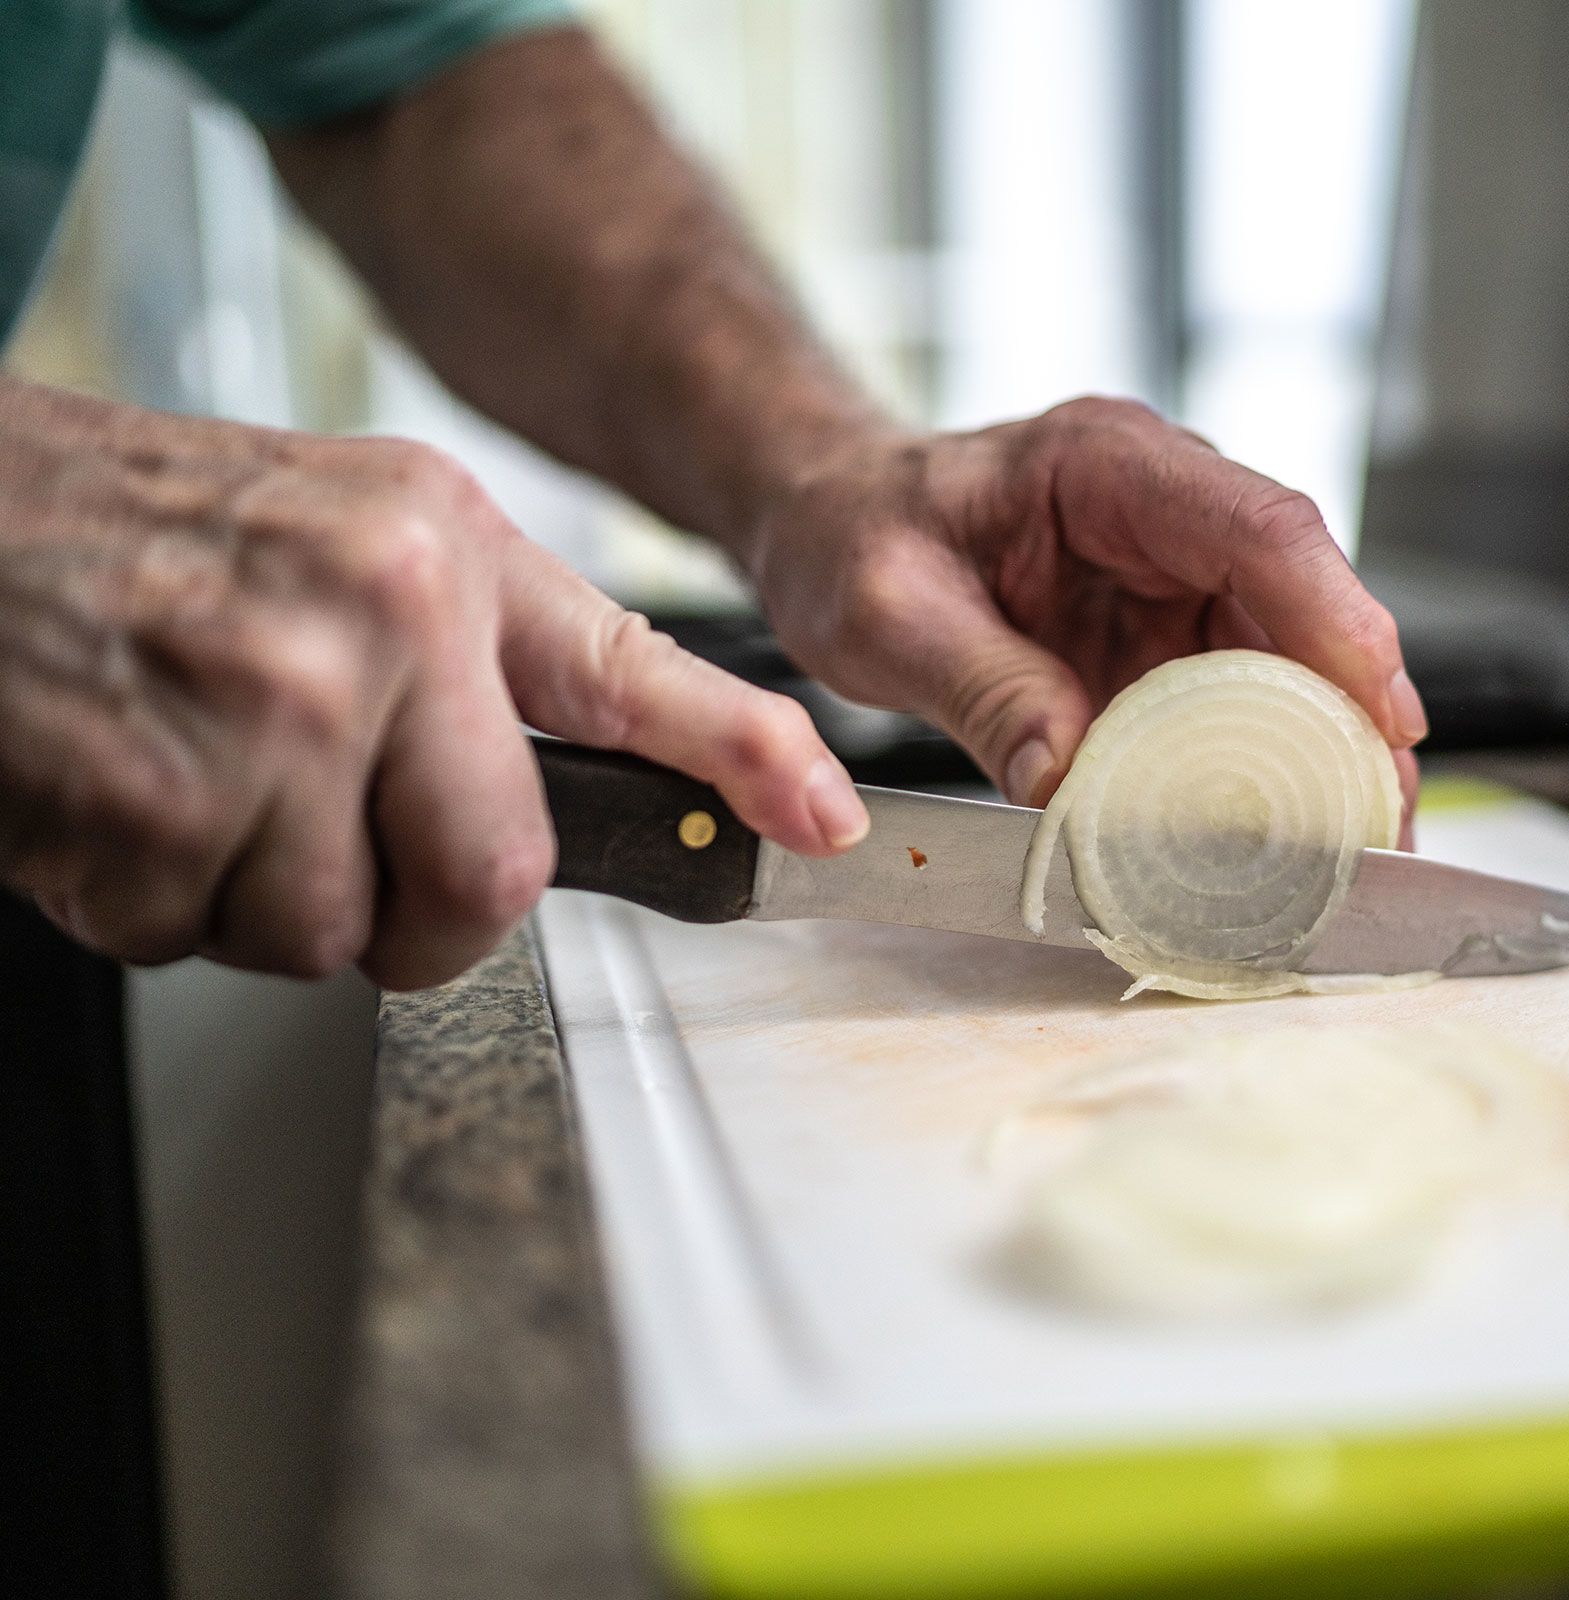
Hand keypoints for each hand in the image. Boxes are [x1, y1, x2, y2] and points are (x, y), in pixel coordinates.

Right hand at [0, 380, 859, 988]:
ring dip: (251, 901)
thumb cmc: (134, 532)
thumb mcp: (338, 534)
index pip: (633, 671)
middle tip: (325, 849)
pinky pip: (196, 938)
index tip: (826, 818)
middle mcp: (378, 616)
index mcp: (439, 548)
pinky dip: (143, 902)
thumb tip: (561, 795)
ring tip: (183, 775)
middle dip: (414, 914)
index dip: (746, 756)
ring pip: (332, 931)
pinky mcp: (156, 796)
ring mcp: (270, 707)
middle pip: (492, 877)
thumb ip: (466, 655)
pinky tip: (108, 790)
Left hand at [745, 397, 1425, 816]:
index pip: (1259, 529)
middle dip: (1356, 711)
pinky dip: (1267, 764)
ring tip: (1357, 847)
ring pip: (1289, 656)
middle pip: (1302, 600)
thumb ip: (982, 690)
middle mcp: (1167, 509)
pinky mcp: (1166, 635)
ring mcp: (1175, 573)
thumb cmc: (854, 532)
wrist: (830, 518)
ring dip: (1326, 749)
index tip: (1382, 713)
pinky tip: (1290, 831)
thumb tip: (1068, 782)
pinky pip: (1240, 697)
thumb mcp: (889, 612)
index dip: (1337, 619)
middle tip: (1384, 822)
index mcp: (1108, 465)